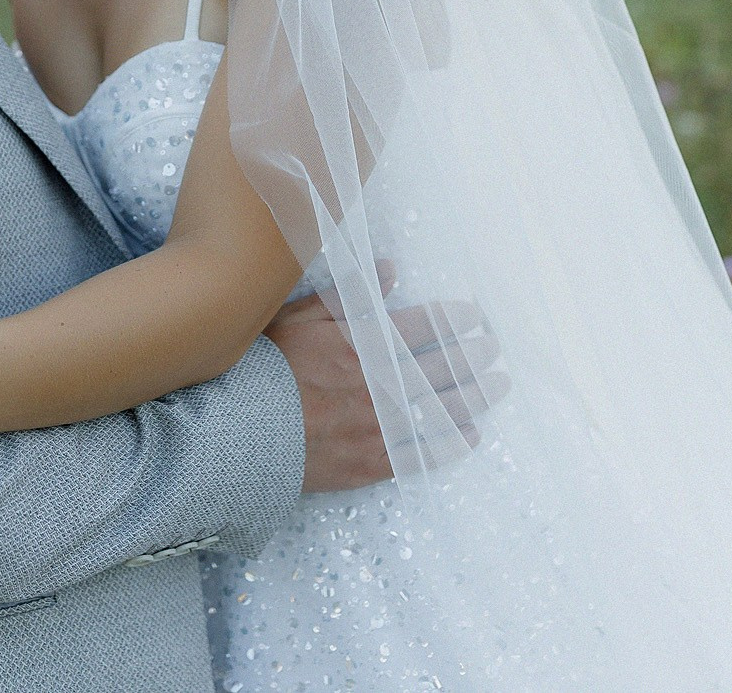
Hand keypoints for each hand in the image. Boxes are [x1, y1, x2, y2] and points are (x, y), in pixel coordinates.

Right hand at [267, 292, 507, 492]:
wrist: (235, 433)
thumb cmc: (259, 369)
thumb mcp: (293, 317)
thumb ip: (345, 294)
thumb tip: (389, 269)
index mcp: (361, 345)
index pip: (423, 328)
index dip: (453, 320)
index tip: (474, 316)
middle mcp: (378, 385)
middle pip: (441, 369)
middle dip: (472, 357)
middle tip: (494, 351)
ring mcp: (376, 426)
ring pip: (440, 410)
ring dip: (473, 396)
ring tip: (496, 386)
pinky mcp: (368, 462)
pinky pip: (421, 454)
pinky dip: (449, 443)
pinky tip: (469, 435)